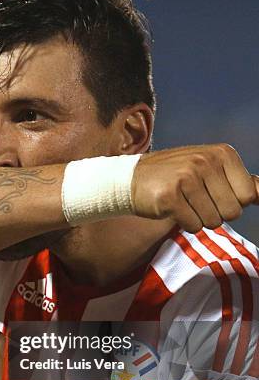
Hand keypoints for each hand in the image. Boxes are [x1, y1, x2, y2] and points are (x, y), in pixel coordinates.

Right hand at [131, 144, 258, 231]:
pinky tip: (172, 207)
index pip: (248, 196)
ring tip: (183, 202)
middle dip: (215, 213)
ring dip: (198, 219)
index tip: (211, 191)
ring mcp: (187, 178)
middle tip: (195, 199)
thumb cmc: (176, 177)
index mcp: (222, 153)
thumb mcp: (211, 170)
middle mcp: (206, 161)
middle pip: (232, 212)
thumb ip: (241, 182)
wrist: (132, 179)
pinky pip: (193, 226)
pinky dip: (184, 223)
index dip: (230, 202)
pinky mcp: (170, 197)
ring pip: (213, 222)